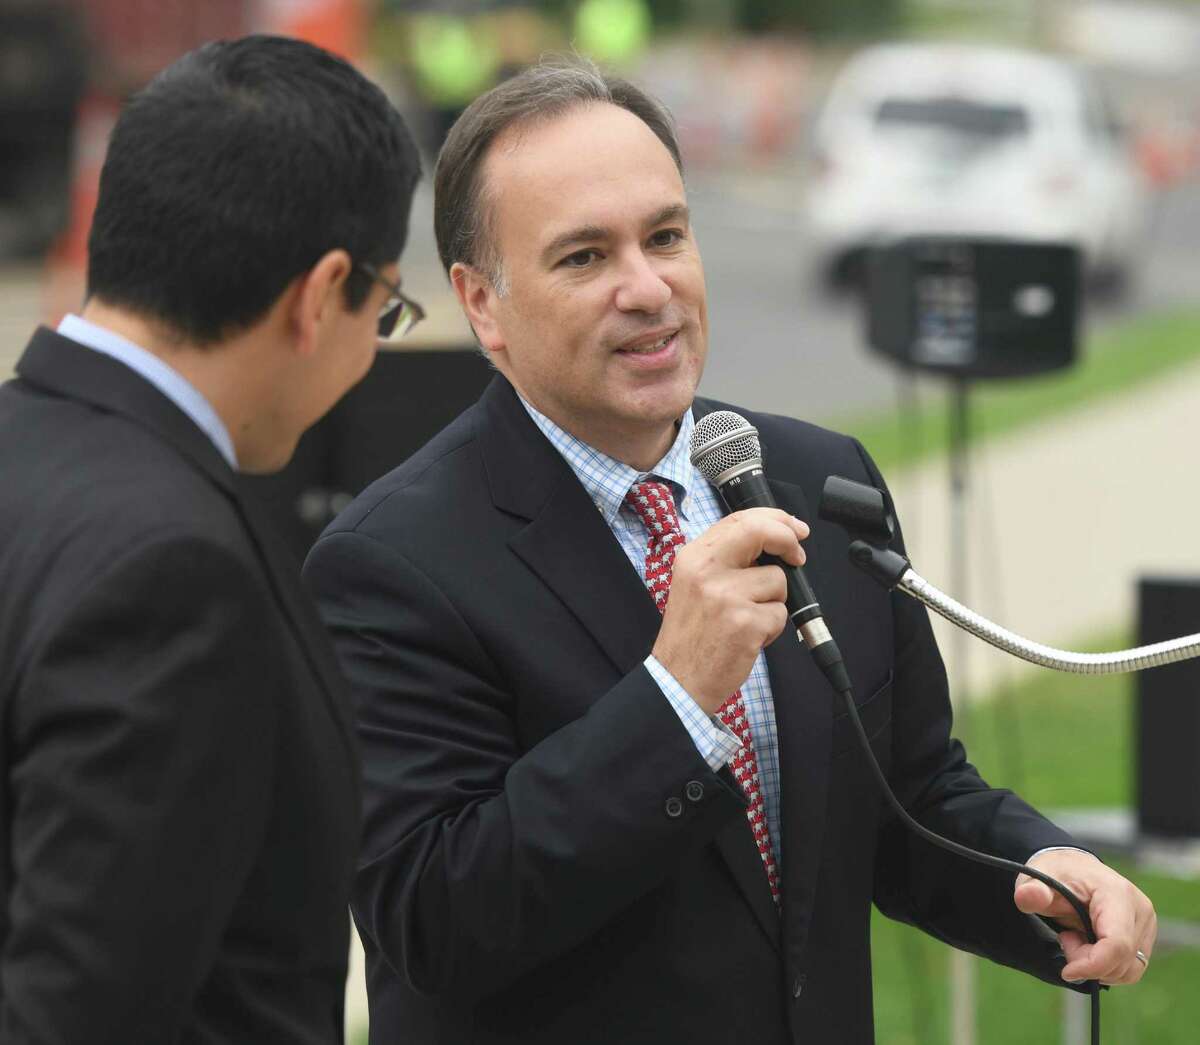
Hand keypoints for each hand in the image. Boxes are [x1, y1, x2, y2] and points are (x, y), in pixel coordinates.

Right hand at [652, 507, 807, 714]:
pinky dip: (772, 628)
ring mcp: (726, 597)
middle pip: (760, 532)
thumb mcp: (694, 583)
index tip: (793, 527)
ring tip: (748, 619)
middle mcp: (707, 571)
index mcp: (694, 557)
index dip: (774, 519)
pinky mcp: (745, 623)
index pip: (740, 519)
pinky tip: (748, 638)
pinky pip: (780, 613)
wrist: (679, 679)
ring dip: (773, 601)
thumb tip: (772, 539)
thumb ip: (726, 559)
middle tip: (797, 556)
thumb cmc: (691, 634)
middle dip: (788, 539)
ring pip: (778, 580)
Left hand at [1014, 849, 1156, 984]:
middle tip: (1065, 938)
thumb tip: (1027, 896)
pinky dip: (1106, 965)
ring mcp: (1146, 924)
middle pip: (1122, 960)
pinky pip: (1130, 967)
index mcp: (1117, 894)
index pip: (1117, 944)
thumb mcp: (1037, 878)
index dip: (1093, 965)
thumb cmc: (1056, 873)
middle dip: (1088, 962)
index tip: (1067, 970)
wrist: (1071, 867)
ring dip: (1098, 965)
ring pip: (1129, 969)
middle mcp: (1140, 909)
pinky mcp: (1144, 936)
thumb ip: (1032, 891)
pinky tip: (1088, 943)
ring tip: (1075, 937)